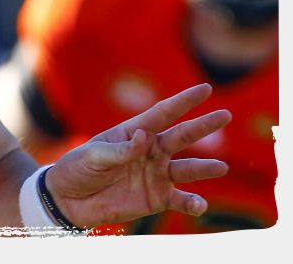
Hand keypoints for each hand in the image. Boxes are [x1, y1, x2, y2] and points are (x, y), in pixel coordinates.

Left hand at [44, 83, 231, 227]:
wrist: (68, 200)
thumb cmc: (77, 169)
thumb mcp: (92, 155)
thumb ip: (120, 149)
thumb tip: (144, 138)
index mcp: (132, 133)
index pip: (162, 113)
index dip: (183, 101)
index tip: (205, 88)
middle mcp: (150, 151)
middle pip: (180, 136)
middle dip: (202, 126)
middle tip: (225, 115)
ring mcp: (156, 174)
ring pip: (186, 169)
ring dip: (204, 168)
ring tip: (221, 167)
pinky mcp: (157, 198)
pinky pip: (179, 199)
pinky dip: (191, 202)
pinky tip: (200, 204)